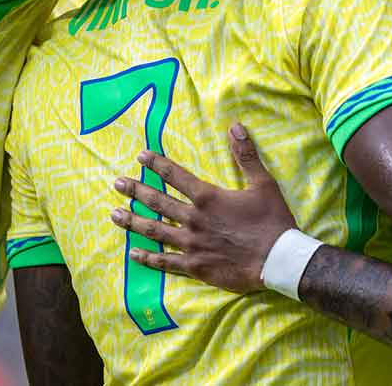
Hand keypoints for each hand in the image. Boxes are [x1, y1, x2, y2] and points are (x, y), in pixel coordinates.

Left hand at [108, 124, 296, 293]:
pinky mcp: (194, 266)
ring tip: (114, 215)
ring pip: (155, 231)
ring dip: (133, 221)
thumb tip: (235, 127)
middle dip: (136, 191)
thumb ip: (246, 155)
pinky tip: (133, 253)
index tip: (141, 157)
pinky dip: (147, 258)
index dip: (157, 165)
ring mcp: (191, 244)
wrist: (277, 259)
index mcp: (208, 198)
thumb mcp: (264, 183)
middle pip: (158, 202)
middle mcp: (194, 219)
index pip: (176, 176)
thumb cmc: (272, 220)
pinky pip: (165, 261)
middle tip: (117, 183)